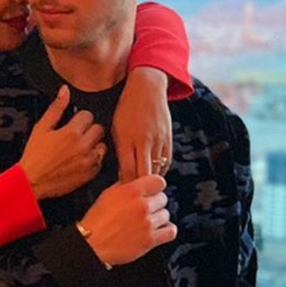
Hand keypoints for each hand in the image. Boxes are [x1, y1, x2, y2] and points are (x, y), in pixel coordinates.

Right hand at [19, 85, 105, 199]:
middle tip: (77, 136)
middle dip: (89, 130)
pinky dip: (93, 160)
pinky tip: (81, 160)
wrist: (32, 182)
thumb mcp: (41, 128)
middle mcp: (83, 147)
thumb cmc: (34, 156)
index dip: (80, 118)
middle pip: (99, 129)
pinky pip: (100, 162)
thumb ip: (56, 108)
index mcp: (71, 133)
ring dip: (94, 145)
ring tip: (79, 148)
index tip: (73, 123)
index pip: (88, 115)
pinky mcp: (90, 175)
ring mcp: (88, 162)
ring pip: (103, 145)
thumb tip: (65, 91)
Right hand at [79, 174, 176, 266]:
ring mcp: (148, 223)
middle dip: (154, 202)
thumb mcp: (107, 194)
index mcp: (131, 191)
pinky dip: (166, 230)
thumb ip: (125, 186)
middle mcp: (142, 206)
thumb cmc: (96, 220)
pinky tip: (158, 230)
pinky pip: (171, 231)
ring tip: (146, 221)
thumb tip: (136, 181)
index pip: (159, 181)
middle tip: (144, 208)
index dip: (155, 186)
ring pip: (166, 214)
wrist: (92, 244)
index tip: (151, 191)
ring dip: (158, 217)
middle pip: (163, 198)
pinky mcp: (150, 240)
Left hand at [112, 67, 172, 183]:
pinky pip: (166, 162)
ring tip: (144, 190)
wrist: (147, 88)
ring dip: (150, 181)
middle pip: (143, 174)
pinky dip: (160, 171)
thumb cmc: (126, 109)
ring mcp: (159, 140)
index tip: (121, 194)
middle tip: (134, 198)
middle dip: (139, 189)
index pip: (127, 171)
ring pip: (156, 170)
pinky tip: (153, 176)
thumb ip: (120, 151)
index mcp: (127, 139)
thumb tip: (122, 174)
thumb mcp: (116, 128)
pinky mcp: (169, 139)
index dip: (125, 186)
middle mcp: (144, 141)